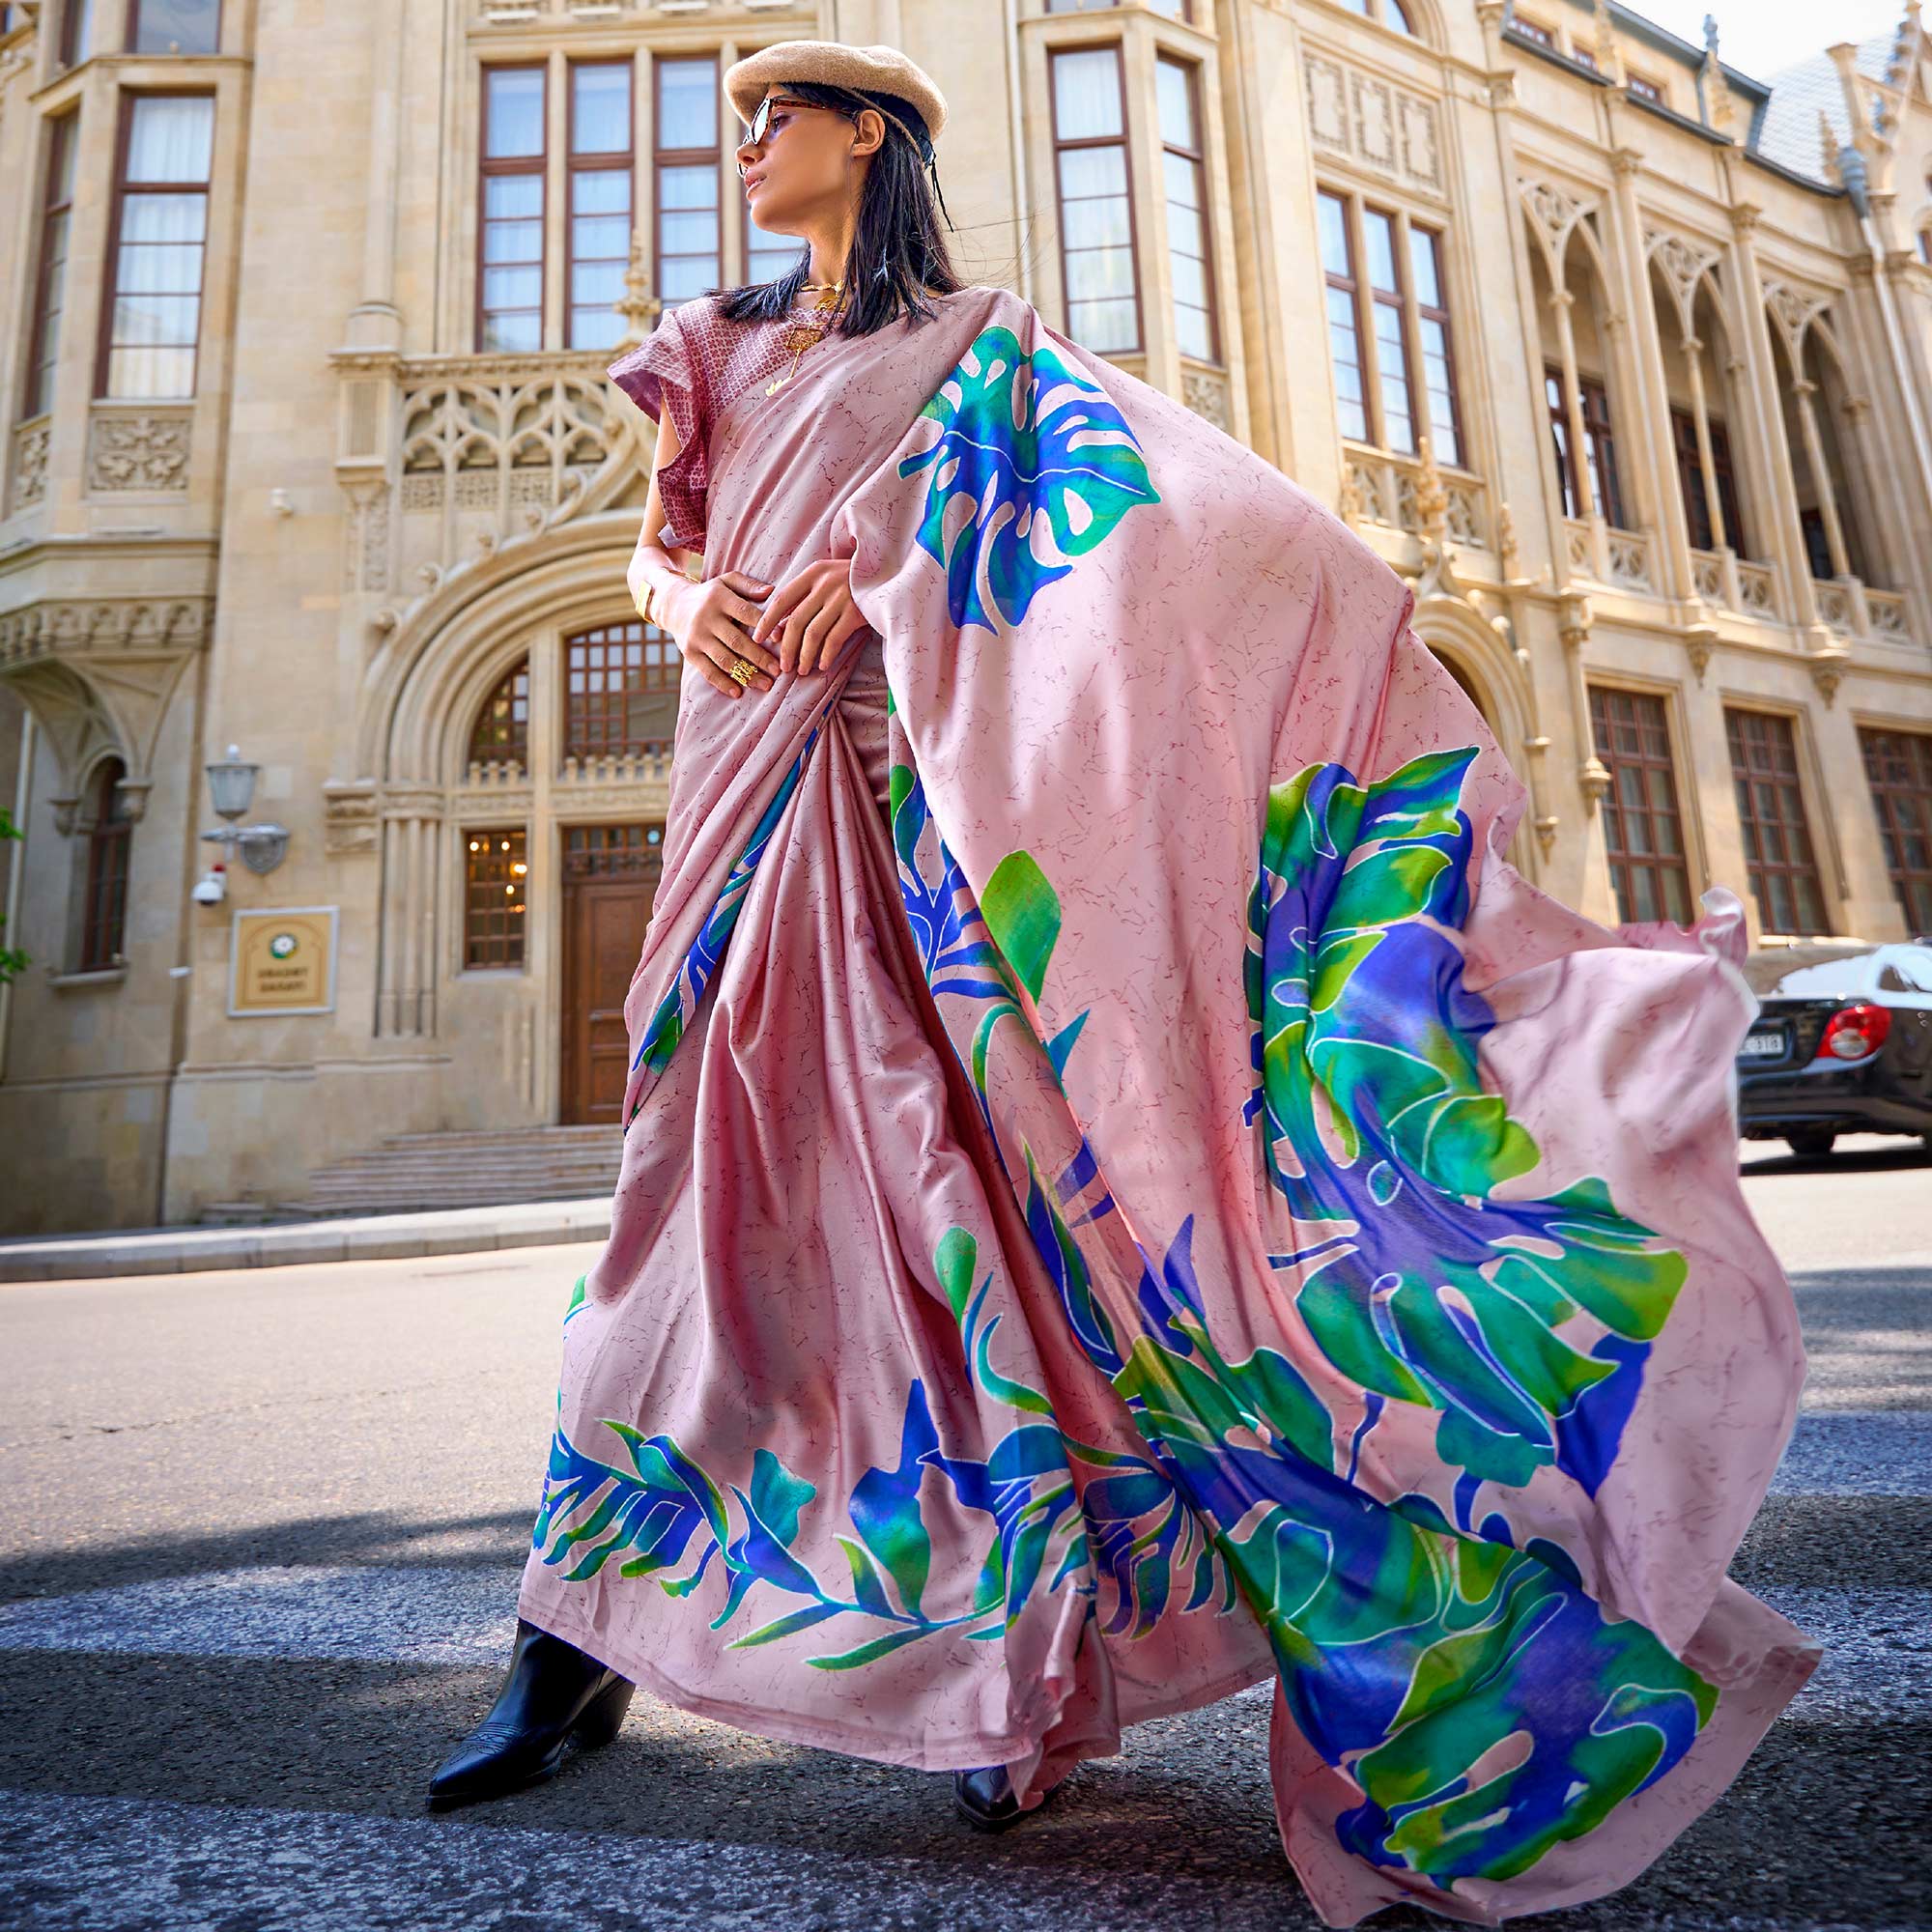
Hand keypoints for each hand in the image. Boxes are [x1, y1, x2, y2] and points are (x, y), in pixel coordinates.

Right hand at [659, 569, 780, 699]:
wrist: (674, 604)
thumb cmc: (711, 594)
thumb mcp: (727, 581)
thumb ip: (749, 585)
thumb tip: (772, 591)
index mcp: (719, 598)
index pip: (745, 613)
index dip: (764, 626)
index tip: (781, 639)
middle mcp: (706, 618)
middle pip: (736, 641)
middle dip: (759, 657)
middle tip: (778, 671)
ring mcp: (696, 637)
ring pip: (724, 660)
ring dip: (746, 674)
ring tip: (766, 685)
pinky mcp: (689, 652)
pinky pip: (707, 671)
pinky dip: (723, 683)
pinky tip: (738, 692)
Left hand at [750, 557, 869, 674]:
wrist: (890, 574)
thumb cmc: (854, 580)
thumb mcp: (827, 579)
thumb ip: (804, 597)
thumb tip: (779, 628)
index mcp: (813, 573)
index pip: (782, 599)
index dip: (767, 621)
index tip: (758, 638)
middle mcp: (825, 584)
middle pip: (795, 621)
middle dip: (787, 648)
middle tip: (783, 666)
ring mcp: (842, 598)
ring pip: (813, 634)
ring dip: (804, 656)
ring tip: (801, 670)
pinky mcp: (857, 613)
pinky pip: (835, 639)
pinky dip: (826, 655)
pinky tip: (822, 665)